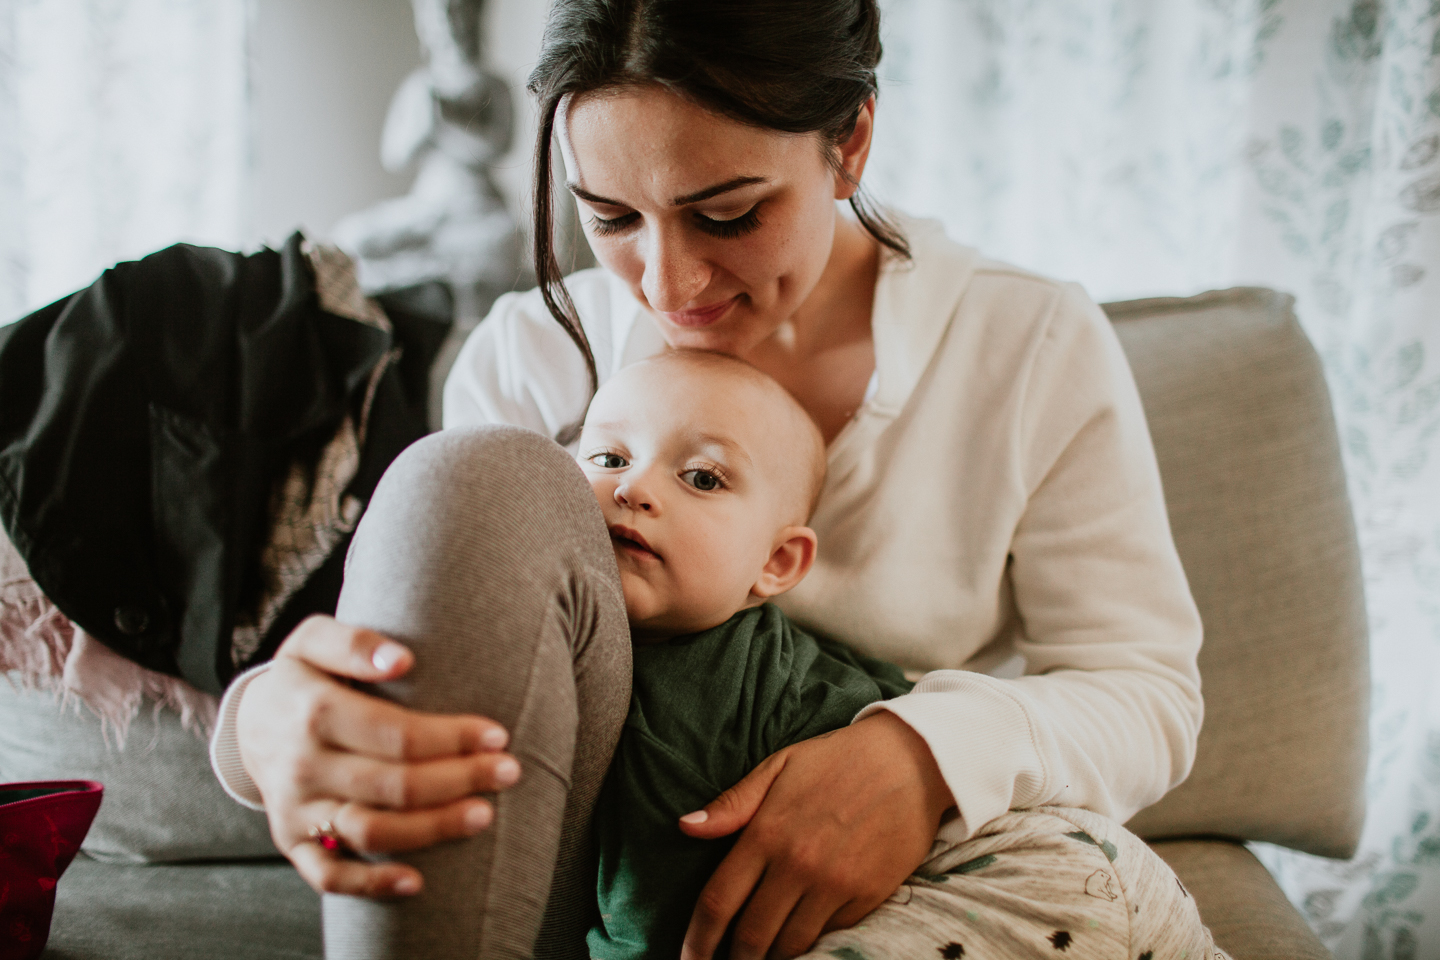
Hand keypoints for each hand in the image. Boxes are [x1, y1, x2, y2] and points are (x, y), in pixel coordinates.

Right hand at [236, 615, 520, 897]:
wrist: (249, 723)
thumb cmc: (303, 677)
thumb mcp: (314, 639)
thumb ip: (355, 642)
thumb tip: (402, 659)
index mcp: (314, 711)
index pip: (395, 734)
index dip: (450, 738)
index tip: (496, 735)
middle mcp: (303, 766)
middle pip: (393, 785)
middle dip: (459, 780)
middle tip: (508, 771)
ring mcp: (297, 809)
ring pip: (371, 832)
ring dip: (432, 829)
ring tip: (483, 815)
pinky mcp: (293, 843)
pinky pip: (329, 876)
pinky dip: (371, 884)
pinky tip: (415, 881)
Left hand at [678, 712, 953, 959]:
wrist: (912, 759)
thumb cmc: (837, 760)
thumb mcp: (779, 767)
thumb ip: (732, 803)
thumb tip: (685, 826)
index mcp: (767, 832)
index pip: (719, 901)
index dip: (697, 940)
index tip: (688, 958)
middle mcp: (798, 864)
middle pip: (752, 936)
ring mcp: (835, 883)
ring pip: (791, 945)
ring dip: (772, 958)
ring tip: (762, 956)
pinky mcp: (868, 895)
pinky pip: (831, 935)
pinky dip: (812, 941)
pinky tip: (803, 937)